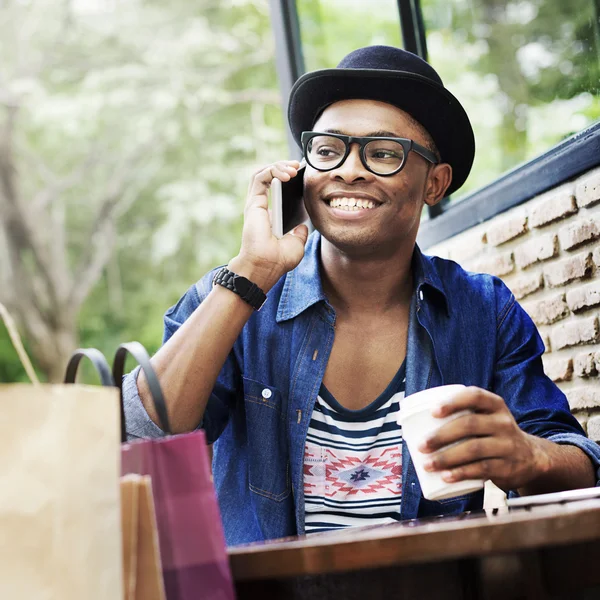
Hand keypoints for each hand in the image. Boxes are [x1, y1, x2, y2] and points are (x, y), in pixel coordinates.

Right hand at [231, 160, 308, 290]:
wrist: (266, 266)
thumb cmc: (278, 260)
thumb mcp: (296, 244)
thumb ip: (299, 234)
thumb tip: (302, 227)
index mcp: (270, 217)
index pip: (277, 190)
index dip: (288, 180)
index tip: (302, 176)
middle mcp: (262, 208)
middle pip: (270, 178)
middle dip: (284, 167)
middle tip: (298, 166)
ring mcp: (256, 204)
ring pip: (263, 173)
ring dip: (278, 166)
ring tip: (293, 167)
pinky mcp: (253, 202)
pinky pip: (260, 177)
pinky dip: (273, 170)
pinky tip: (287, 174)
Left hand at [417, 387, 546, 491]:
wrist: (531, 457)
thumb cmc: (493, 433)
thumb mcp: (485, 417)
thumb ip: (461, 414)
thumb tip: (413, 420)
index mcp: (494, 405)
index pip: (474, 396)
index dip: (453, 402)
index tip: (432, 412)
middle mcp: (503, 422)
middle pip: (469, 424)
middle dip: (441, 435)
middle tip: (421, 445)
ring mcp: (507, 445)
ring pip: (474, 449)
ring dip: (447, 457)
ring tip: (427, 464)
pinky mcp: (508, 467)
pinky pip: (482, 469)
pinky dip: (461, 473)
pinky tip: (446, 476)